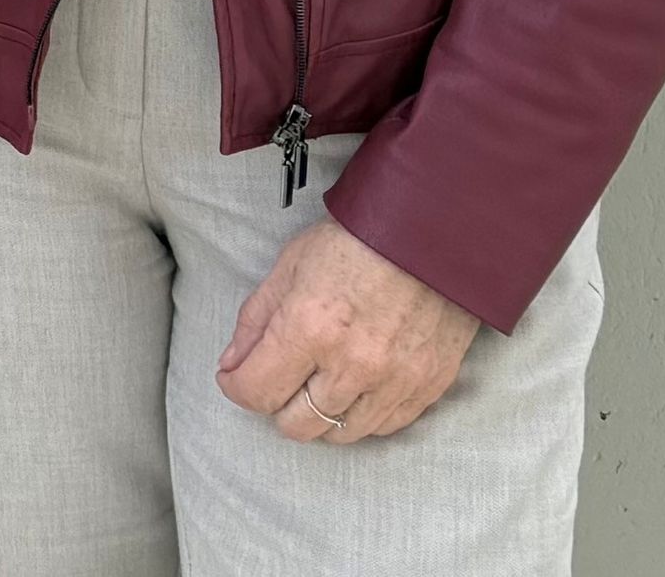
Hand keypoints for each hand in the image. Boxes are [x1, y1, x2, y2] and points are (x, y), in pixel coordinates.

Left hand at [217, 219, 475, 443]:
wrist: (432, 232)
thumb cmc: (356, 240)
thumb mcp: (290, 265)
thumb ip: (256, 320)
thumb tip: (232, 365)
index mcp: (309, 328)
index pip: (257, 392)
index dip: (237, 387)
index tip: (236, 377)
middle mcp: (352, 364)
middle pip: (297, 425)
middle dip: (277, 405)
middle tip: (280, 380)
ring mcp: (394, 380)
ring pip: (341, 434)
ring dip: (321, 415)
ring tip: (318, 383)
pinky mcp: (428, 386)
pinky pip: (385, 426)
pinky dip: (363, 414)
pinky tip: (356, 388)